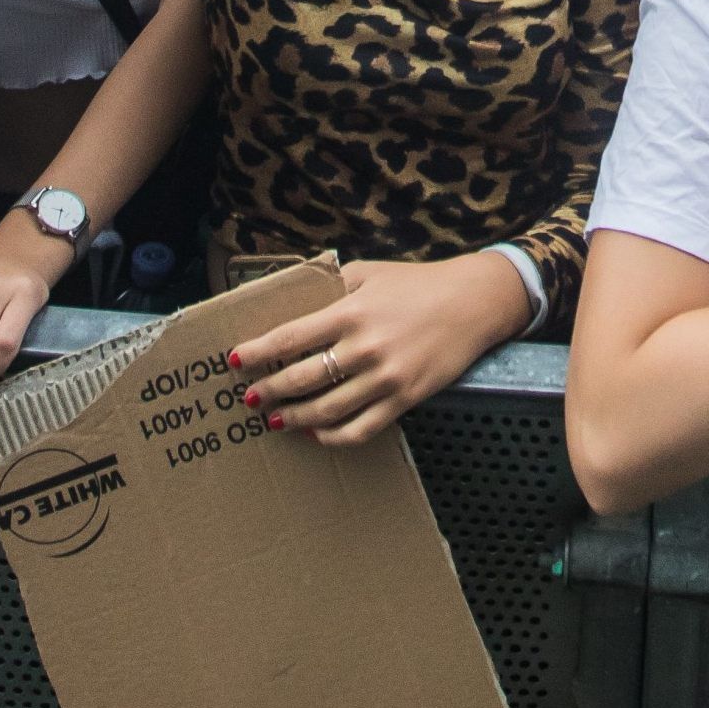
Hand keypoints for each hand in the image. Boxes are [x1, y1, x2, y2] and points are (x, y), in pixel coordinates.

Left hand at [233, 254, 531, 445]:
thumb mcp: (370, 272)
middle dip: (268, 391)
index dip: (257, 352)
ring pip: (326, 410)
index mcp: (352, 311)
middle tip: (250, 397)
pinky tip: (316, 433)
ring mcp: (386, 378)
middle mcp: (365, 347)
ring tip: (275, 418)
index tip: (234, 360)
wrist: (474, 302)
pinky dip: (332, 436)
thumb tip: (290, 300)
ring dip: (293, 418)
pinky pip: (360, 429)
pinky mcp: (405, 399)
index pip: (290, 337)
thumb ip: (331, 285)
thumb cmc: (417, 283)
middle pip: (301, 379)